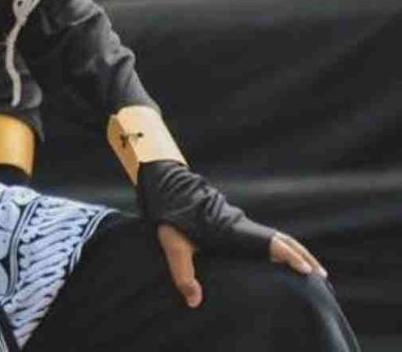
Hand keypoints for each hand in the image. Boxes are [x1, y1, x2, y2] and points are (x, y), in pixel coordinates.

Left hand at [139, 160, 327, 306]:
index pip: (270, 243)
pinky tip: (282, 259)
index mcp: (233, 231)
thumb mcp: (172, 245)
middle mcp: (242, 226)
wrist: (167, 186)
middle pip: (282, 239)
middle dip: (303, 257)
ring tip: (311, 271)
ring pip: (276, 236)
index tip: (308, 270)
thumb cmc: (170, 216)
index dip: (290, 256)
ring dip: (295, 251)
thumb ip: (183, 274)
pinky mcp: (236, 224)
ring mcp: (241, 223)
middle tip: (322, 277)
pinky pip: (265, 236)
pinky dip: (281, 246)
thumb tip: (195, 302)